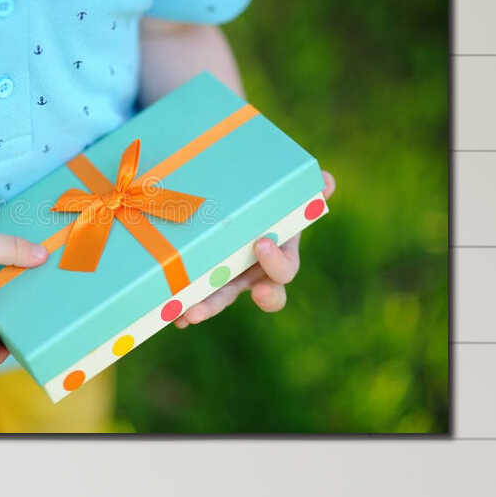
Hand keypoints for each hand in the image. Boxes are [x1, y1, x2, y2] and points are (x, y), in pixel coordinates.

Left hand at [173, 171, 334, 328]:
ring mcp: (229, 276)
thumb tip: (327, 181)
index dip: (275, 265)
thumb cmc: (264, 195)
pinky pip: (194, 294)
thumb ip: (303, 189)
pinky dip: (181, 304)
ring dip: (203, 308)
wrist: (237, 192)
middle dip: (225, 301)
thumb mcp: (281, 191)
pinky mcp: (204, 275)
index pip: (283, 271)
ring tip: (185, 315)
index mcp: (278, 253)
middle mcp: (255, 271)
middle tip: (206, 306)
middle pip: (247, 296)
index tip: (261, 245)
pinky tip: (168, 310)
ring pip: (218, 299)